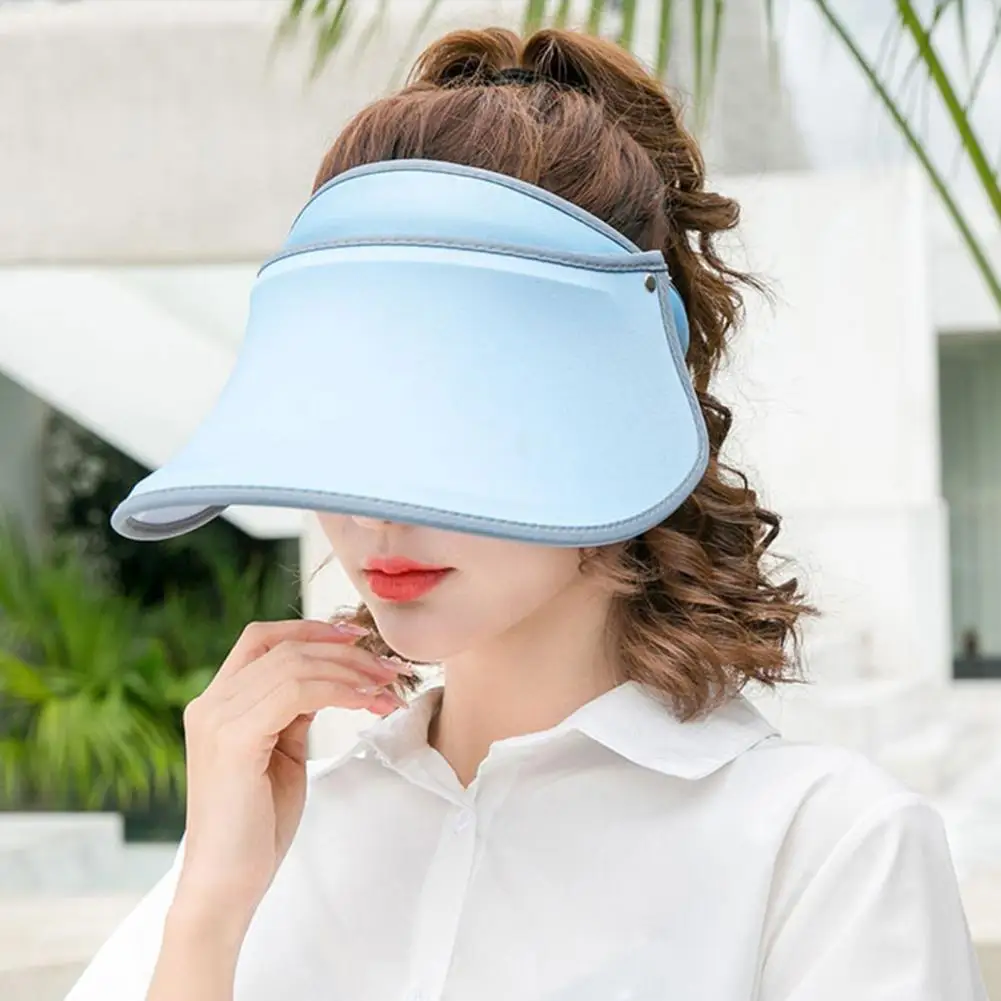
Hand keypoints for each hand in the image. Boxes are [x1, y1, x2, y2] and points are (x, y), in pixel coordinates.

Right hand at [171, 619, 405, 929]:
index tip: (359, 638)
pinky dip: (339, 691)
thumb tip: (328, 679)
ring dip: (351, 672)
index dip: (311, 629)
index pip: (262, 638)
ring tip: (387, 690)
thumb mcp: (281, 753)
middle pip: (286, 646)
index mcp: (217, 702)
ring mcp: (218, 718)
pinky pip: (296, 692)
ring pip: (296, 664)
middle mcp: (210, 703)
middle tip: (390, 670)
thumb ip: (293, 712)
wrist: (226, 886)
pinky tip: (368, 704)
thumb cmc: (257, 825)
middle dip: (346, 653)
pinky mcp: (234, 739)